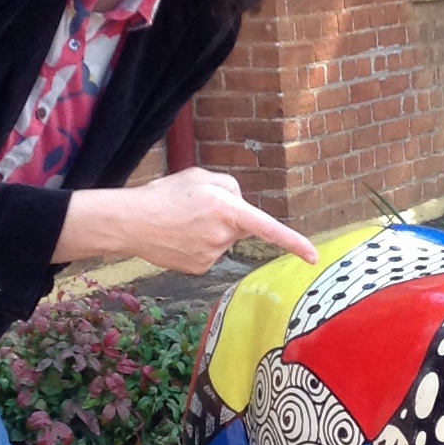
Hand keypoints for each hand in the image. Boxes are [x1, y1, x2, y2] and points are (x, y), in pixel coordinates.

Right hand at [56, 169, 316, 275]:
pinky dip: (199, 245)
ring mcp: (211, 255)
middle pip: (240, 226)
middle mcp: (223, 235)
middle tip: (195, 207)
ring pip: (224, 241)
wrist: (130, 222)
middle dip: (228, 217)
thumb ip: (229, 186)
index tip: (313, 257)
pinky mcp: (199, 268)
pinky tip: (178, 237)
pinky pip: (210, 254)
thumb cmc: (164, 195)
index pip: (268, 228)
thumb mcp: (200, 176)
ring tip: (181, 221)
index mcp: (227, 209)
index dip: (293, 243)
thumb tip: (242, 205)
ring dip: (211, 231)